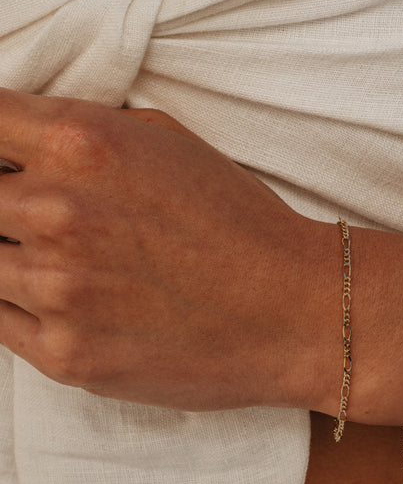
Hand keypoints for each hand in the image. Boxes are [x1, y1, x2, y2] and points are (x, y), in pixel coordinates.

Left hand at [0, 88, 330, 409]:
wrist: (294, 312)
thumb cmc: (237, 221)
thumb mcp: (164, 139)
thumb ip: (79, 129)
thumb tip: (17, 135)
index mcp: (77, 143)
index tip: (3, 159)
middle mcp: (53, 211)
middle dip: (4, 202)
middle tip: (45, 218)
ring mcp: (53, 289)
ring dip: (11, 257)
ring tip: (72, 261)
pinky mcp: (62, 354)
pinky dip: (18, 305)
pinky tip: (70, 298)